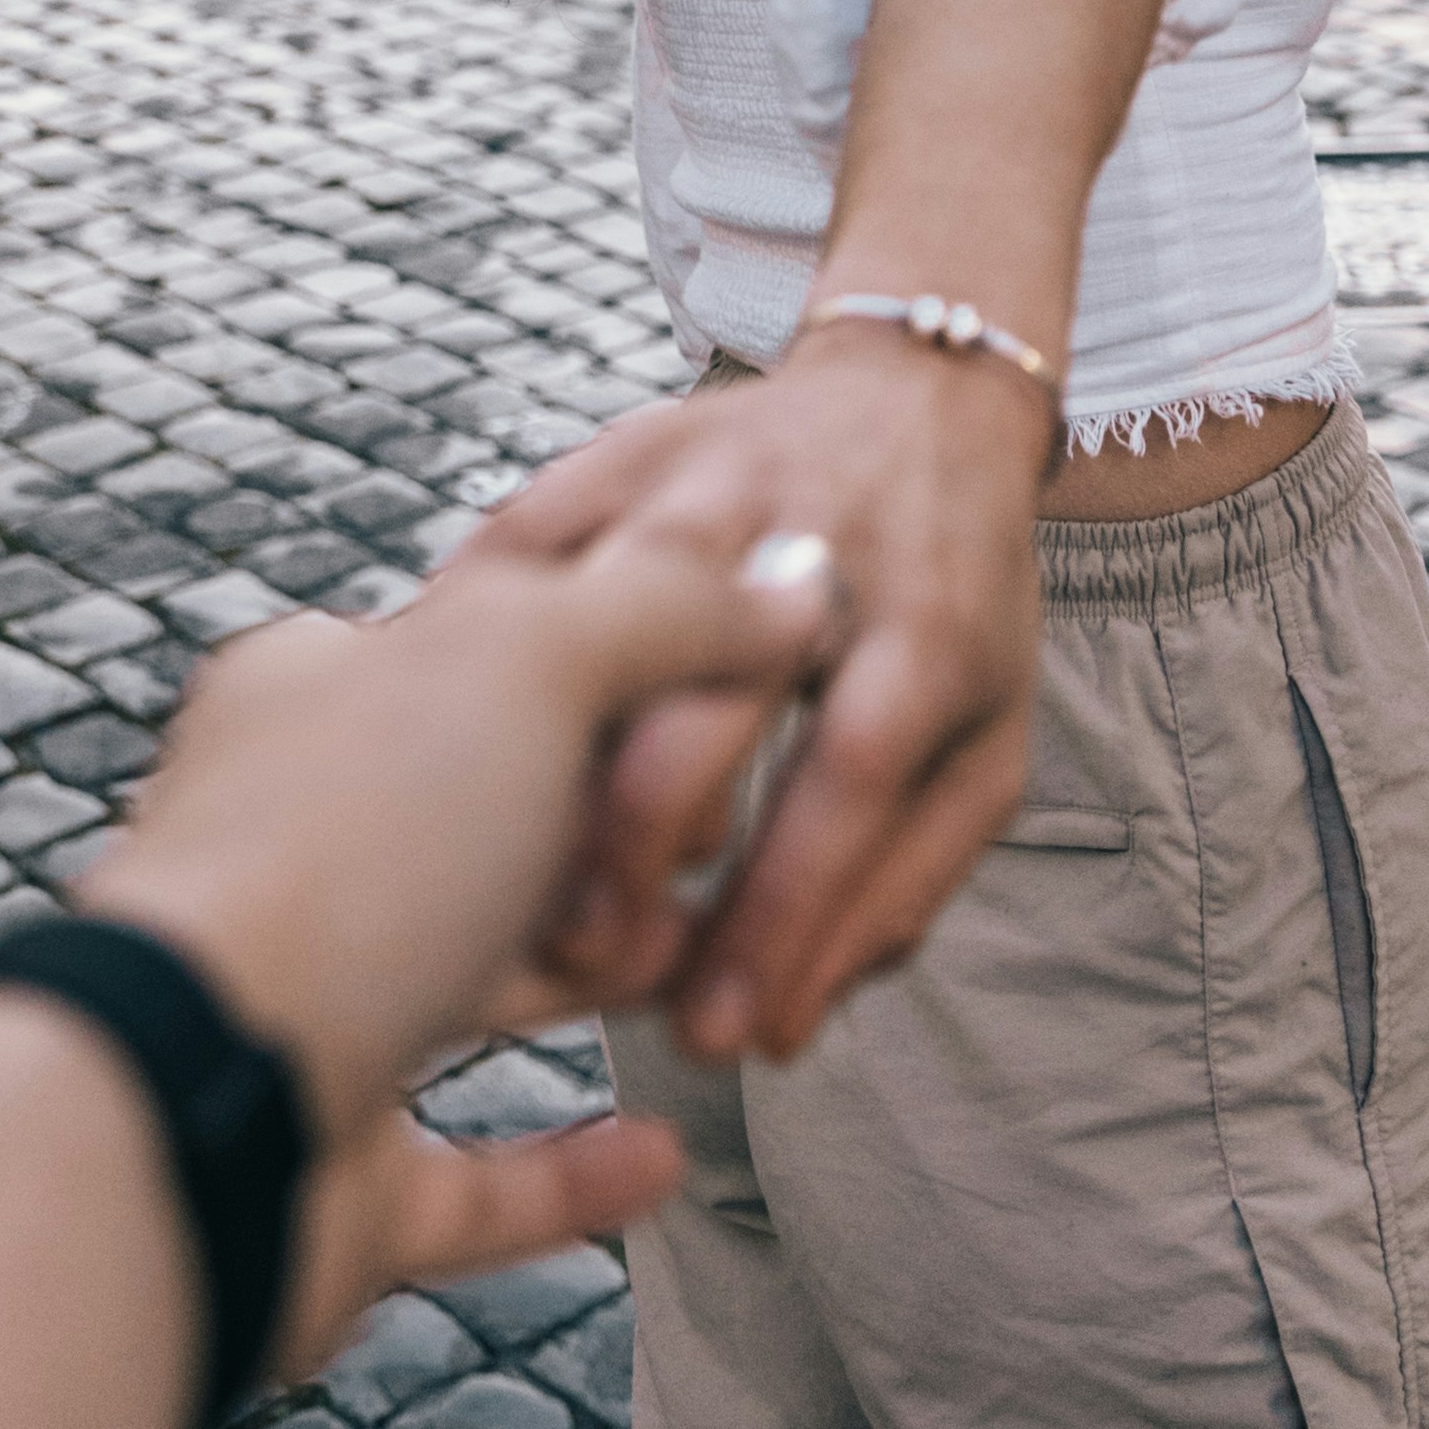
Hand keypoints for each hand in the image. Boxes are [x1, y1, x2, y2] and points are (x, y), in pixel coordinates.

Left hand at [73, 517, 834, 1370]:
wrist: (191, 1110)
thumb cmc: (338, 854)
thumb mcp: (527, 654)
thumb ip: (663, 607)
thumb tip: (786, 587)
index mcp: (315, 699)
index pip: (484, 652)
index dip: (614, 670)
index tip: (719, 697)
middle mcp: (300, 847)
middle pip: (492, 827)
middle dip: (619, 845)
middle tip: (713, 857)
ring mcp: (311, 1017)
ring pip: (485, 990)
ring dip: (607, 985)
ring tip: (706, 976)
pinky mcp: (334, 1176)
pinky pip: (475, 1176)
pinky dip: (572, 1170)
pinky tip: (662, 1153)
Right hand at [475, 334, 1047, 1064]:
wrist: (927, 393)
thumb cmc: (955, 596)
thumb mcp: (990, 740)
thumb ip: (904, 885)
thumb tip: (784, 1024)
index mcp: (926, 628)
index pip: (847, 787)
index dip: (780, 919)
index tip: (719, 1034)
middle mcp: (818, 545)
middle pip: (708, 701)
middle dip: (639, 849)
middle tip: (597, 961)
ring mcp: (717, 485)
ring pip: (602, 614)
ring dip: (540, 743)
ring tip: (500, 858)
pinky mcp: (633, 444)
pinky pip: (528, 532)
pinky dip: (473, 625)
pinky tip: (437, 716)